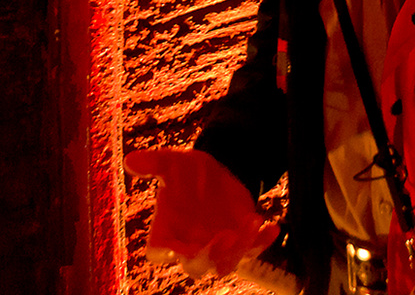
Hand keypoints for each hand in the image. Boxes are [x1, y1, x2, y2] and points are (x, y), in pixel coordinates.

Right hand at [125, 147, 270, 277]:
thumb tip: (130, 159)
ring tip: (252, 222)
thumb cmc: (187, 172)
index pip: (159, 253)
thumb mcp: (172, 163)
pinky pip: (254, 248)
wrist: (217, 170)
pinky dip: (263, 241)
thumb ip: (154, 164)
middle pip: (196, 266)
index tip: (176, 248)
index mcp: (166, 234)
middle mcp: (190, 247)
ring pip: (227, 261)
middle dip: (210, 256)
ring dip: (240, 249)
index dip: (168, 253)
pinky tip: (273, 227)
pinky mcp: (242, 240)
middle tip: (225, 237)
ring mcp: (218, 247)